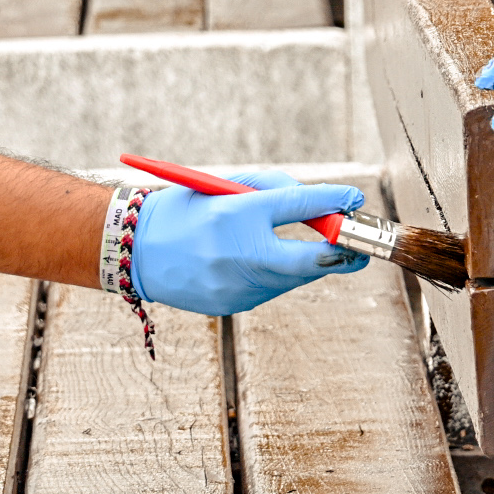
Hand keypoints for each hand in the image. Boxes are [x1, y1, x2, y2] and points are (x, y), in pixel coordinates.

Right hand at [125, 175, 368, 314]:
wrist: (135, 250)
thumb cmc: (185, 210)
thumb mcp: (226, 188)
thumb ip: (276, 192)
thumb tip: (324, 205)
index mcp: (235, 214)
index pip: (300, 206)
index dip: (334, 202)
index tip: (354, 199)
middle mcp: (237, 254)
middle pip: (312, 259)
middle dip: (342, 250)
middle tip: (359, 242)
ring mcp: (235, 286)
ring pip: (295, 277)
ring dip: (310, 262)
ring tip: (314, 246)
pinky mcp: (232, 305)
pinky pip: (271, 288)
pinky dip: (279, 274)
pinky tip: (263, 262)